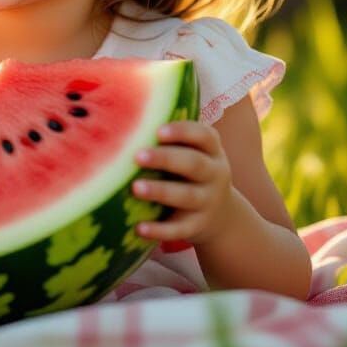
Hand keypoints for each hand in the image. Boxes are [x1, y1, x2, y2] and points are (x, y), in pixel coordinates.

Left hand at [131, 121, 234, 245]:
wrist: (222, 215)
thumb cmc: (192, 172)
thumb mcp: (193, 152)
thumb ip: (170, 138)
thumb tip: (124, 115)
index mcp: (212, 151)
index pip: (203, 136)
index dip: (182, 132)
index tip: (158, 131)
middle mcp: (215, 174)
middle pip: (193, 164)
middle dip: (166, 159)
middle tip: (138, 156)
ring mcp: (208, 201)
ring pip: (187, 196)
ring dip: (161, 191)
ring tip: (135, 188)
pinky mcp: (198, 226)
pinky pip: (180, 229)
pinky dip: (160, 231)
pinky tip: (139, 228)